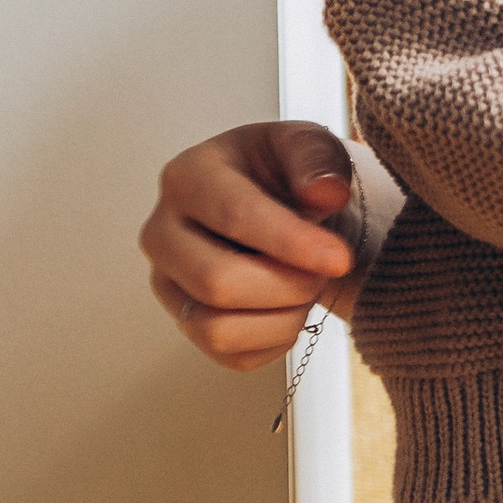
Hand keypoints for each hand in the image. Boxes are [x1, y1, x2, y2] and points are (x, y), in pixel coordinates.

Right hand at [143, 121, 359, 371]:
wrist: (287, 207)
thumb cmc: (289, 174)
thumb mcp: (310, 146)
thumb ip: (318, 158)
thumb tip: (325, 191)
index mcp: (187, 177)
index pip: (233, 216)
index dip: (291, 243)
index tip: (340, 258)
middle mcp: (162, 232)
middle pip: (217, 282)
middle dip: (288, 284)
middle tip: (323, 269)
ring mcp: (167, 282)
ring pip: (217, 330)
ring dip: (282, 318)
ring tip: (306, 286)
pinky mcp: (185, 322)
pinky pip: (230, 356)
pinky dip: (275, 341)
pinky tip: (291, 308)